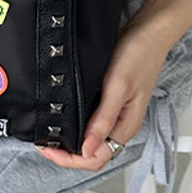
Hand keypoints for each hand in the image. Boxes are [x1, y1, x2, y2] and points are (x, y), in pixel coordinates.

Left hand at [34, 21, 170, 170]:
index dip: (69, 159)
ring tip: (49, 133)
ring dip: (70, 140)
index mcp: (124, 127)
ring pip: (91, 139)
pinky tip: (64, 117)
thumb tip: (87, 150)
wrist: (149, 33)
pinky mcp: (111, 101)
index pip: (95, 158)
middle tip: (42, 142)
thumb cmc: (138, 56)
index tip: (47, 148)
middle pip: (91, 153)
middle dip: (66, 153)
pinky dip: (76, 125)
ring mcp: (116, 113)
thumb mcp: (117, 87)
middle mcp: (120, 124)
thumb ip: (103, 120)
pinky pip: (92, 122)